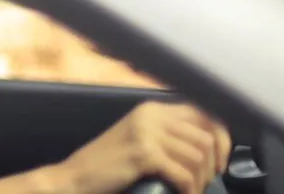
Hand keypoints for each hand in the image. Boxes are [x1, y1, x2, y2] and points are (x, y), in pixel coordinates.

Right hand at [52, 101, 231, 193]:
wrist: (73, 177)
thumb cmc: (106, 165)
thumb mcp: (138, 139)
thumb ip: (166, 135)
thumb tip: (208, 146)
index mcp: (151, 109)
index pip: (204, 114)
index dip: (221, 138)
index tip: (220, 162)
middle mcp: (150, 115)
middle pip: (206, 136)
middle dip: (213, 164)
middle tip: (204, 182)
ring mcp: (146, 133)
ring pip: (198, 156)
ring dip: (201, 179)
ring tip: (191, 190)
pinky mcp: (143, 154)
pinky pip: (183, 173)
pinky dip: (188, 189)